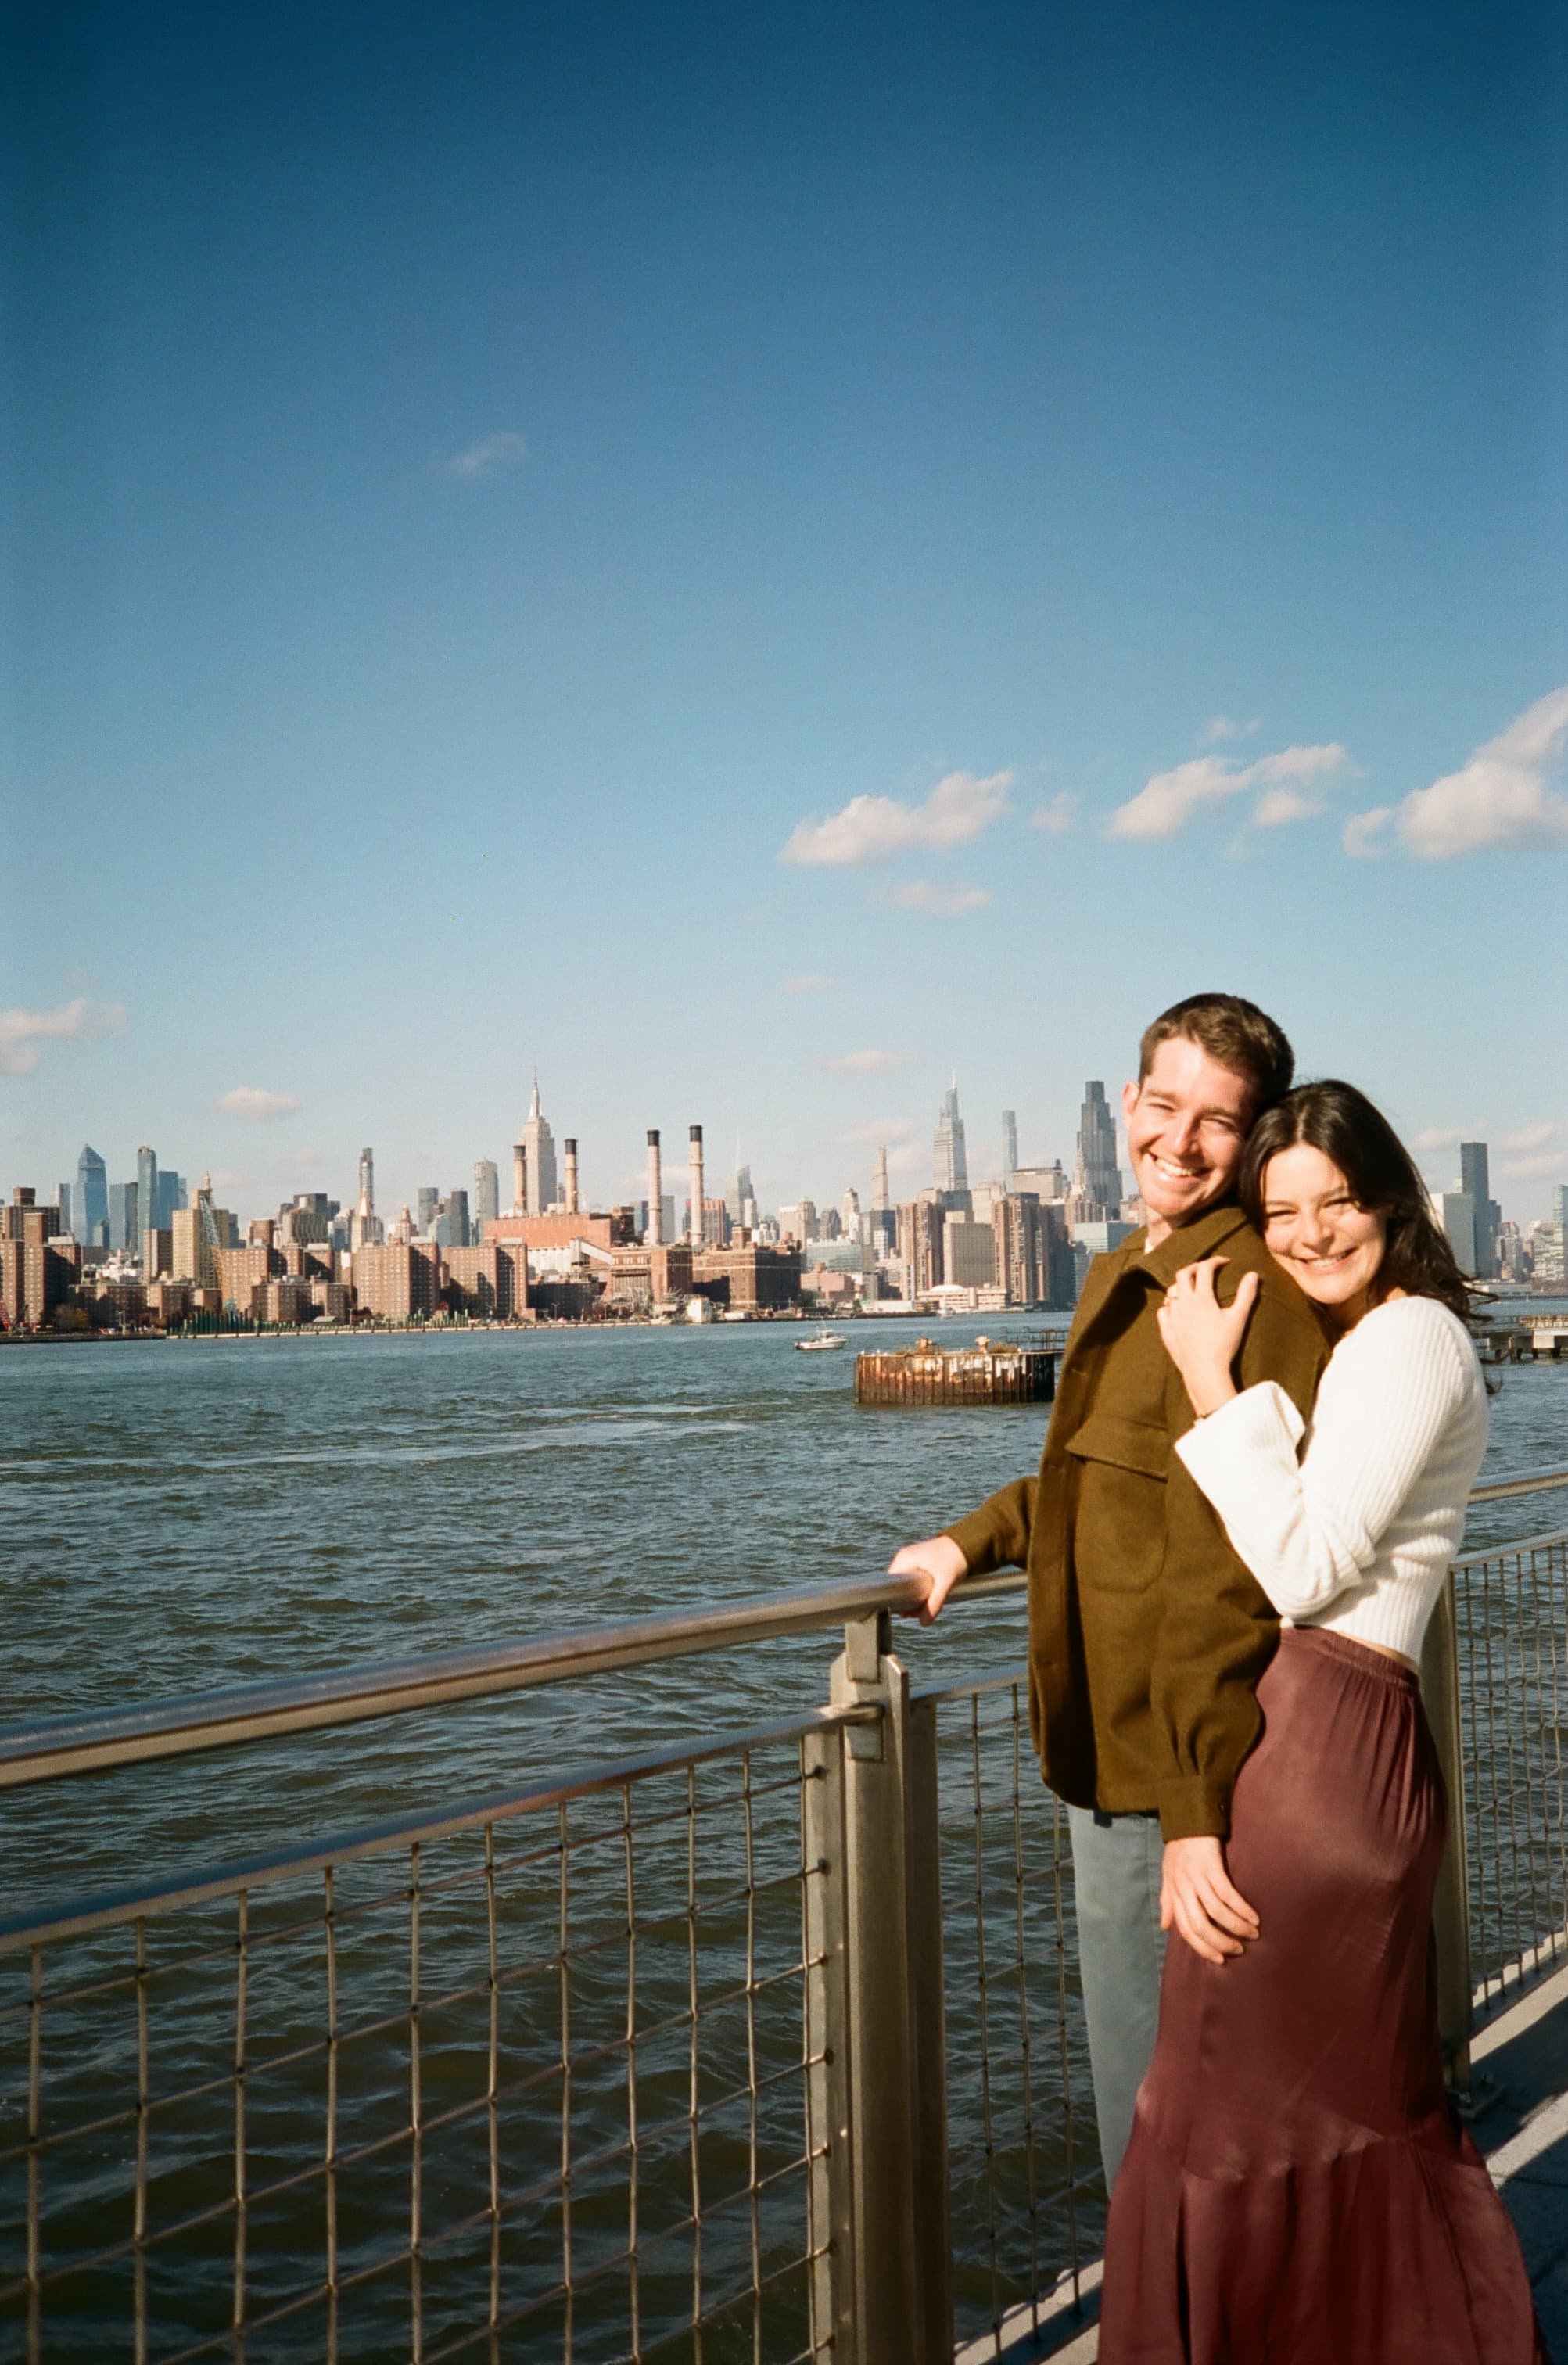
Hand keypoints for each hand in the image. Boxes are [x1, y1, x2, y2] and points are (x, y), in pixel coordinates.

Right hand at [888, 1533, 968, 1623]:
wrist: (967, 1545)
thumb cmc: (955, 1559)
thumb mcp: (945, 1582)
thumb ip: (935, 1602)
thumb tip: (923, 1623)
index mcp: (904, 1559)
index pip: (889, 1583)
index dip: (895, 1599)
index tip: (904, 1612)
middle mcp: (904, 1559)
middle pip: (897, 1586)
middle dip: (905, 1602)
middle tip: (915, 1614)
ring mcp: (911, 1561)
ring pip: (905, 1585)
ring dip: (912, 1598)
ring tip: (921, 1610)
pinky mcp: (919, 1564)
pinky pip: (912, 1581)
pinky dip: (917, 1592)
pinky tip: (926, 1600)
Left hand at [1155, 1257, 1258, 1417]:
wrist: (1205, 1371)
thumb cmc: (1224, 1344)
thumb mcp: (1238, 1318)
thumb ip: (1246, 1294)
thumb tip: (1253, 1274)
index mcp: (1201, 1297)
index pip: (1205, 1269)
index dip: (1215, 1261)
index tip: (1225, 1262)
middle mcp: (1183, 1303)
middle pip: (1183, 1274)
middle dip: (1194, 1268)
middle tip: (1205, 1270)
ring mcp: (1172, 1317)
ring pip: (1171, 1291)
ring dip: (1181, 1285)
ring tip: (1192, 1288)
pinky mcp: (1166, 1331)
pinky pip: (1163, 1311)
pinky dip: (1169, 1305)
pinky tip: (1176, 1309)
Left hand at [1160, 1835, 1259, 1963]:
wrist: (1187, 1817)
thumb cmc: (1178, 1847)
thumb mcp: (1167, 1874)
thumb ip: (1167, 1900)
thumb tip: (1165, 1925)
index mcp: (1174, 1893)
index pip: (1186, 1929)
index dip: (1202, 1947)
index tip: (1219, 1959)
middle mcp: (1184, 1888)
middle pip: (1201, 1926)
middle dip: (1221, 1943)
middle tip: (1238, 1949)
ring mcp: (1197, 1878)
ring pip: (1216, 1913)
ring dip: (1236, 1928)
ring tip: (1252, 1934)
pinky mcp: (1211, 1867)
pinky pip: (1227, 1895)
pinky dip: (1241, 1909)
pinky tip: (1253, 1917)